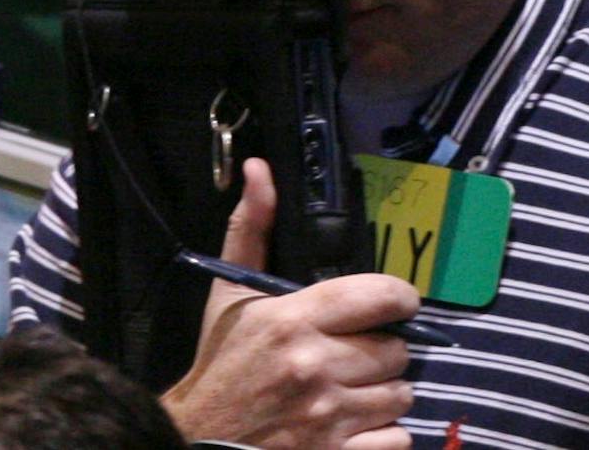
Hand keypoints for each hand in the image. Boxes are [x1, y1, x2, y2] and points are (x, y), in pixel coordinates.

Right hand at [163, 158, 417, 449]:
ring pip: (401, 393)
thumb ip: (252, 229)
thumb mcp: (231, 297)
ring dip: (383, 394)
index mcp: (295, 320)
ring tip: (351, 393)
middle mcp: (315, 367)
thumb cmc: (219, 366)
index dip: (396, 300)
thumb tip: (260, 167)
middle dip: (381, 352)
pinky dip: (384, 436)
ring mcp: (326, 419)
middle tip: (353, 357)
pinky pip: (396, 439)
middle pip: (397, 349)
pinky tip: (355, 428)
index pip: (387, 295)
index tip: (386, 308)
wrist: (188, 446)